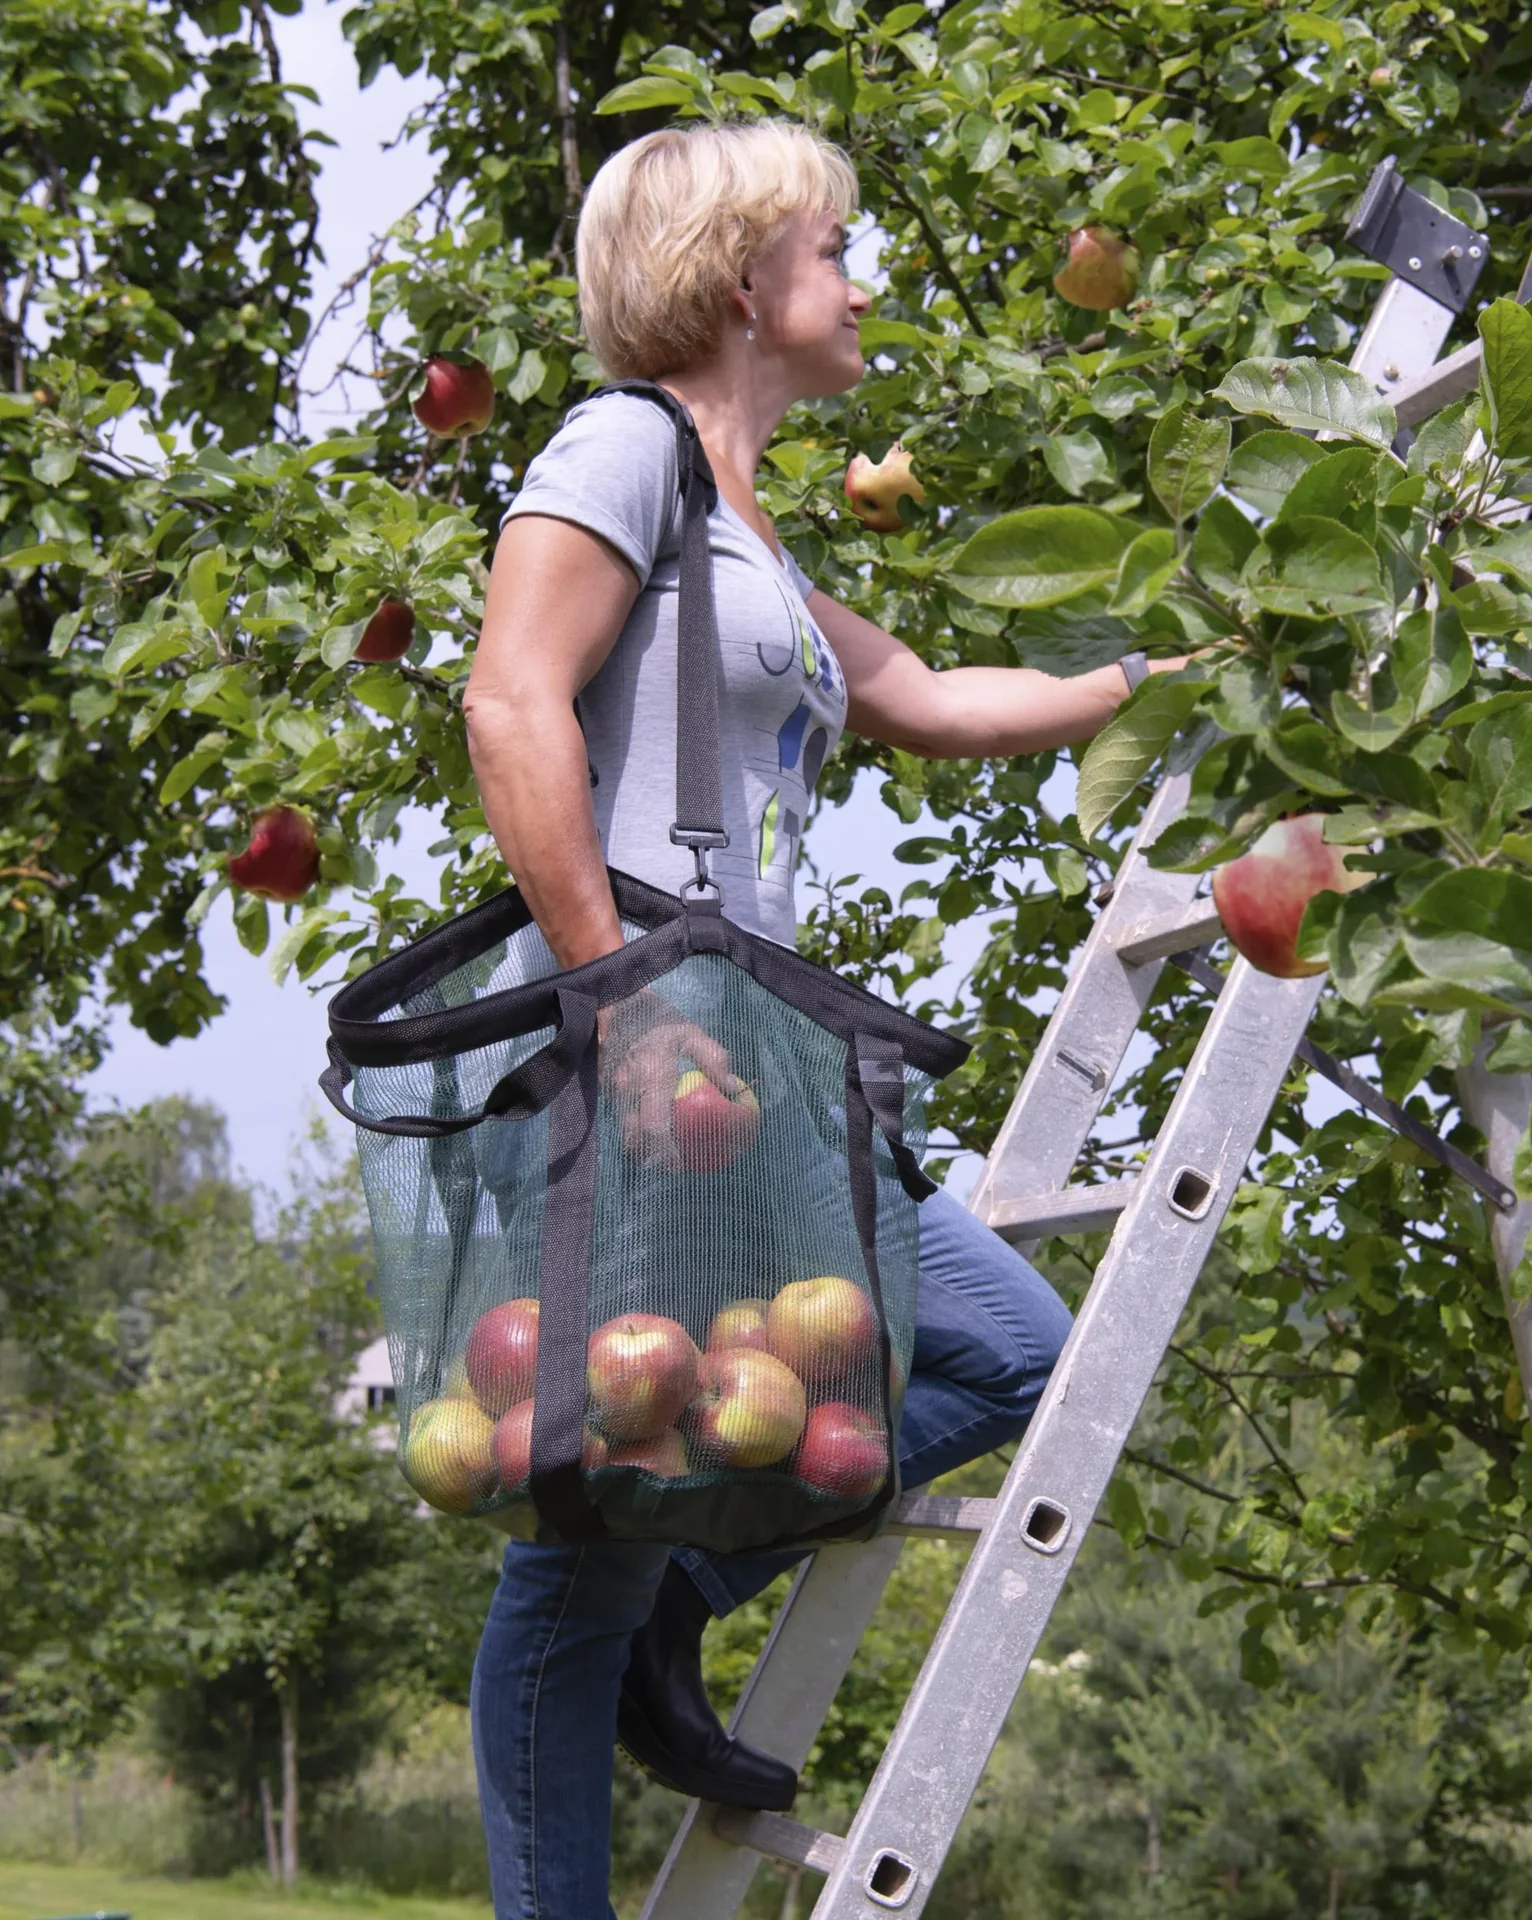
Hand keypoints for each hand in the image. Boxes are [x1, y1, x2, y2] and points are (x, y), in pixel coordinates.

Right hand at [599, 991, 735, 1170]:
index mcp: (650, 1078)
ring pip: (626, 1132)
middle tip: (675, 1164)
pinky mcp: (609, 1091)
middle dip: (653, 1158)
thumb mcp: (691, 1034)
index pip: (654, 1126)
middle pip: (634, 1139)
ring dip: (643, 1148)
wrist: (618, 1006)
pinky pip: (623, 1119)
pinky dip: (636, 1132)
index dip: (666, 1151)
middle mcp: (628, 1090)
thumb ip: (713, 1059)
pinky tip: (653, 1133)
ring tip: (664, 1153)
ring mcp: (614, 1093)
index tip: (681, 1164)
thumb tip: (731, 1088)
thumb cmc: (659, 1023)